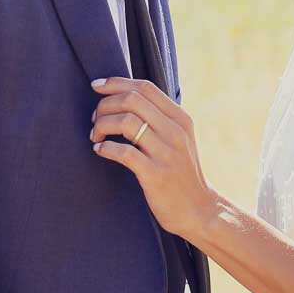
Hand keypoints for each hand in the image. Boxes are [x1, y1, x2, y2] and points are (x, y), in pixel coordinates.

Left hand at [89, 78, 215, 241]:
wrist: (199, 210)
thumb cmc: (181, 174)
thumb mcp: (179, 140)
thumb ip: (159, 120)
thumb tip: (126, 99)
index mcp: (181, 119)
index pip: (145, 87)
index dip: (116, 82)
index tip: (96, 86)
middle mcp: (176, 132)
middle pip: (132, 100)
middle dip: (105, 105)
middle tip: (94, 120)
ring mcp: (167, 153)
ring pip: (126, 122)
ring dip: (102, 125)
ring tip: (95, 137)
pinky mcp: (156, 175)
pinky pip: (124, 152)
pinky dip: (105, 149)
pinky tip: (99, 151)